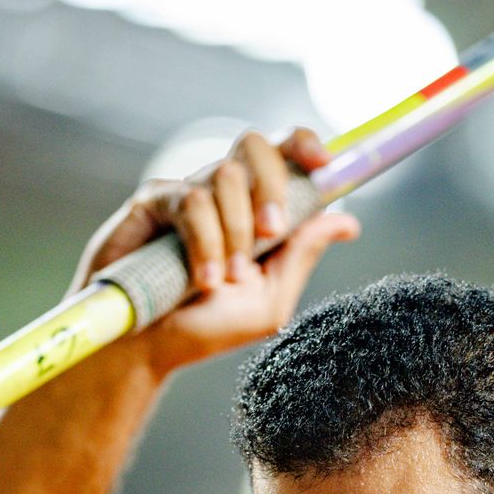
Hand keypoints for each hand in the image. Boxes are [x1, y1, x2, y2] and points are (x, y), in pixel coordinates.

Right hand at [72, 127, 361, 374]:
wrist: (145, 348)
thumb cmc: (203, 327)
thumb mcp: (268, 301)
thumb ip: (302, 255)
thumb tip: (348, 221)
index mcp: (255, 208)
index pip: (284, 154)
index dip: (304, 146)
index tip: (323, 163)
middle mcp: (223, 194)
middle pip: (256, 146)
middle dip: (272, 186)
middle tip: (272, 233)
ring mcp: (187, 193)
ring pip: (225, 175)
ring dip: (235, 232)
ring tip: (223, 279)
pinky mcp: (153, 201)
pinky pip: (191, 201)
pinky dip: (205, 242)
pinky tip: (200, 279)